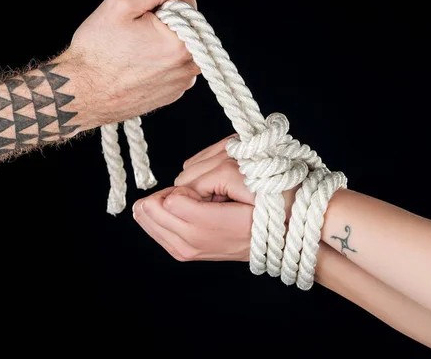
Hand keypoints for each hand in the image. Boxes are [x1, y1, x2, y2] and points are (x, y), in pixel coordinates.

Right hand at [60, 0, 199, 127]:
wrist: (83, 93)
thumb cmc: (98, 50)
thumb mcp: (121, 5)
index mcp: (181, 42)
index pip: (188, 3)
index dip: (163, 3)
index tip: (142, 17)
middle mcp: (188, 66)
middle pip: (188, 27)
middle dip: (167, 24)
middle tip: (136, 34)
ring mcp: (182, 83)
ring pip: (183, 48)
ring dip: (166, 44)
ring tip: (136, 52)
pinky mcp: (174, 94)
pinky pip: (176, 68)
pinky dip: (162, 63)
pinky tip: (138, 66)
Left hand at [131, 135, 299, 261]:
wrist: (282, 238)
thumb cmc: (269, 206)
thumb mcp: (246, 180)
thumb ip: (211, 176)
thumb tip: (179, 185)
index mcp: (210, 226)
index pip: (171, 199)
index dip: (186, 185)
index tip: (206, 189)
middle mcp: (194, 243)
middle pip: (152, 210)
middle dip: (167, 194)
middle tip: (195, 194)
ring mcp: (188, 252)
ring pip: (148, 220)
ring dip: (160, 205)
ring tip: (188, 200)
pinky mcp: (186, 254)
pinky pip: (156, 231)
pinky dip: (158, 216)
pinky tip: (173, 208)